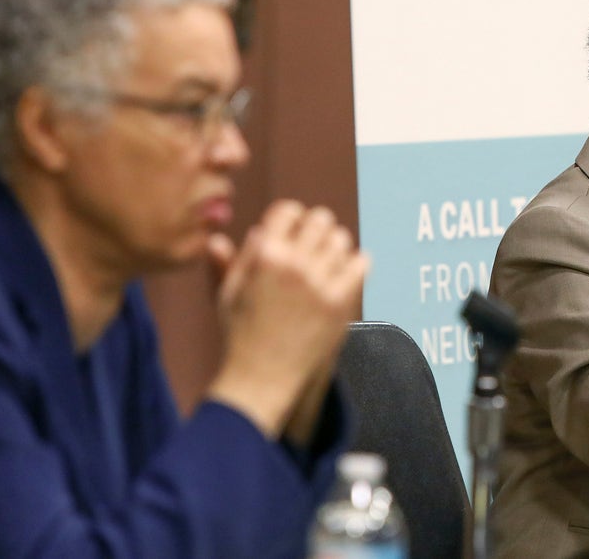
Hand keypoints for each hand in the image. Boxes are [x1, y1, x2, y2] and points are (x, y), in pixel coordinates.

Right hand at [205, 200, 368, 439]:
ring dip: (335, 246)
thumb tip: (253, 230)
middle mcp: (292, 264)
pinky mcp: (340, 302)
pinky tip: (346, 271)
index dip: (291, 217)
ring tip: (327, 261)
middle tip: (313, 244)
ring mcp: (318, 283)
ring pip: (342, 239)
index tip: (293, 229)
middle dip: (316, 228)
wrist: (262, 377)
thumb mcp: (229, 293)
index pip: (289, 210)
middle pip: (320, 219)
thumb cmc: (241, 335)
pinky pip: (360, 264)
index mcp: (264, 255)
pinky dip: (356, 263)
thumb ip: (237, 258)